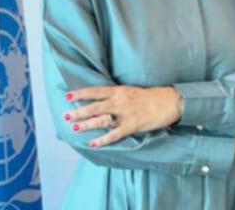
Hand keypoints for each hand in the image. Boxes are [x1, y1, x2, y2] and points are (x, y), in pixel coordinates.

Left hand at [64, 85, 181, 147]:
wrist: (169, 101)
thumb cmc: (150, 96)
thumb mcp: (131, 91)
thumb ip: (117, 96)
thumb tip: (102, 100)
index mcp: (119, 91)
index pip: (96, 91)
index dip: (81, 93)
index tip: (67, 95)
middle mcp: (120, 101)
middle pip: (95, 106)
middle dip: (78, 111)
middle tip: (65, 116)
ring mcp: (126, 113)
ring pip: (102, 120)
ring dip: (86, 125)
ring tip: (74, 128)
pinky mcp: (133, 125)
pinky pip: (115, 134)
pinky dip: (103, 139)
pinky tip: (93, 143)